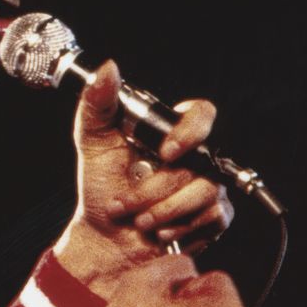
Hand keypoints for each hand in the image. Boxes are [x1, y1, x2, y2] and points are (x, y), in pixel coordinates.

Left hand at [56, 61, 233, 293]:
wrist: (106, 237)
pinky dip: (180, 228)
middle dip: (156, 189)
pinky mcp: (213, 215)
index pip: (201, 114)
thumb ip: (97, 103)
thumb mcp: (92, 142)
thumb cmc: (101, 187)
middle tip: (126, 203)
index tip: (166, 152)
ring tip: (138, 220)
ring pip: (206, 192)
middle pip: (199, 162)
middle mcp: (193, 156)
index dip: (190, 131)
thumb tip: (107, 69)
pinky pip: (212, 217)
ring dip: (164, 211)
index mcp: (168, 131)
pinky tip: (160, 232)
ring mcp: (207, 185)